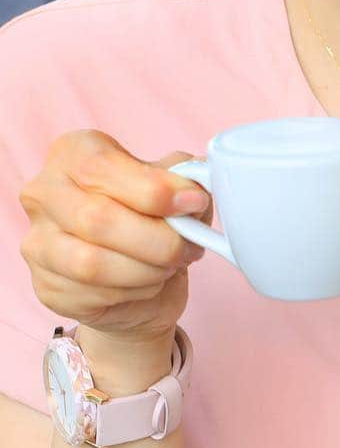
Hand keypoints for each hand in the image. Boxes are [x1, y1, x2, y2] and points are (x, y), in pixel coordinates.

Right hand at [18, 131, 210, 379]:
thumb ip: (185, 181)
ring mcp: (38, 243)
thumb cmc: (155, 218)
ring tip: (172, 263)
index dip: (154, 188)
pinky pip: (93, 294)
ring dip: (148, 269)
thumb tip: (193, 190)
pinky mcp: (46, 287)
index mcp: (73, 154)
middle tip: (190, 245)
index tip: (193, 203)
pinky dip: (136, 291)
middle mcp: (44, 194)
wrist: (139, 275)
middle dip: (157, 238)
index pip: (100, 167)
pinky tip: (150, 282)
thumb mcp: (176, 187)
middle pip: (96, 218)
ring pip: (92, 263)